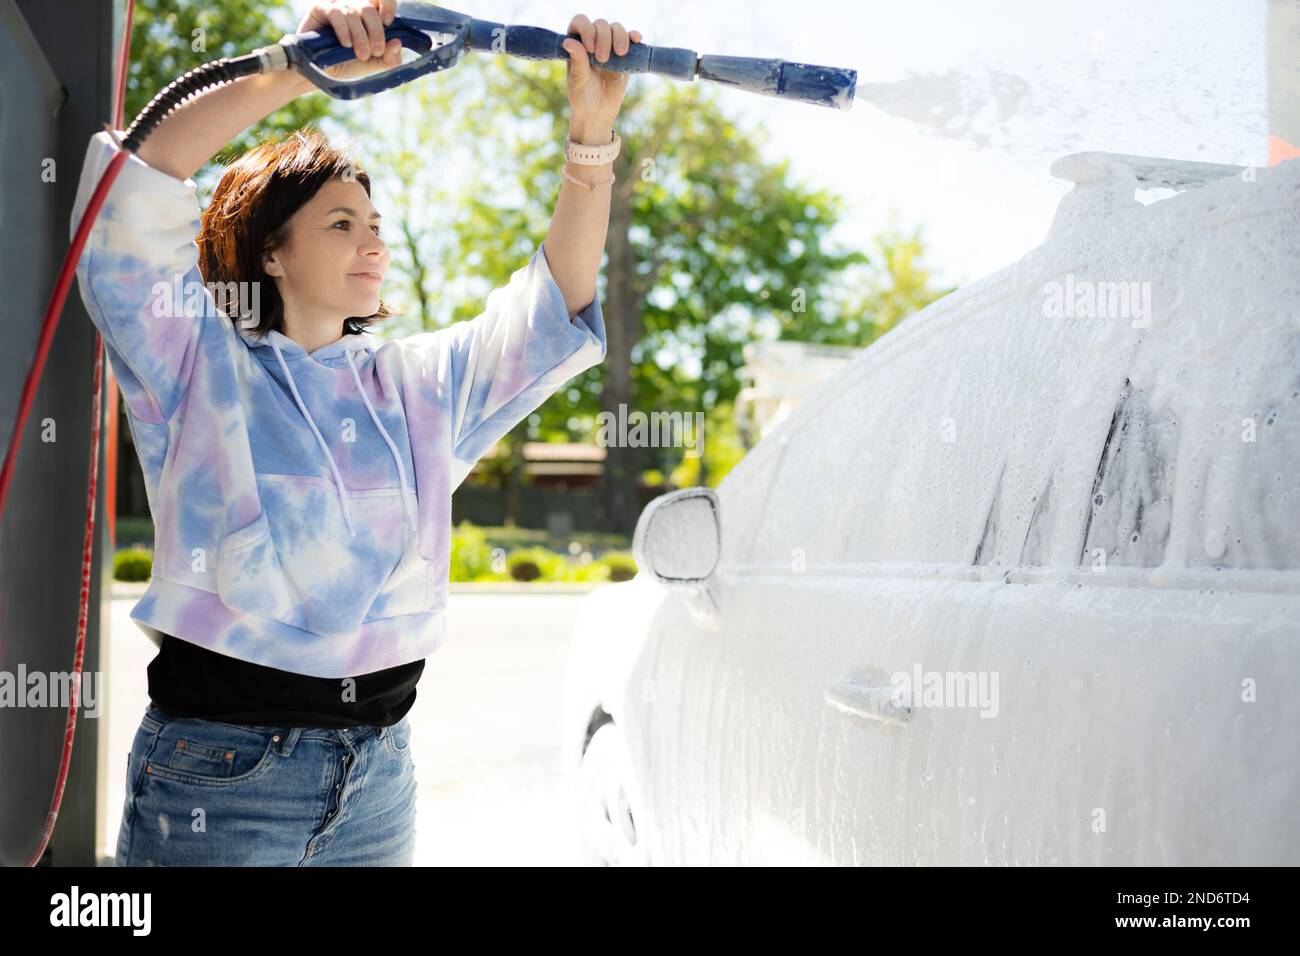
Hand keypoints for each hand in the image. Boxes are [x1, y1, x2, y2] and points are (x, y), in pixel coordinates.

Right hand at [296, 0, 402, 81]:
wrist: (322, 73)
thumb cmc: (348, 65)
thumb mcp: (373, 65)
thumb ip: (389, 57)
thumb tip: (398, 42)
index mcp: (368, 15)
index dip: (387, 5)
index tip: (388, 23)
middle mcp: (353, 6)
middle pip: (369, 8)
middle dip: (376, 31)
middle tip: (376, 51)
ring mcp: (336, 5)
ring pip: (353, 12)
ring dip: (360, 36)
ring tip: (361, 55)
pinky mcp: (320, 9)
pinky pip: (336, 13)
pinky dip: (344, 30)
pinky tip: (346, 44)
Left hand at [560, 15, 641, 132]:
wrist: (598, 111)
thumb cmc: (582, 95)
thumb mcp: (578, 80)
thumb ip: (577, 60)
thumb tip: (568, 41)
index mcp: (577, 43)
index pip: (580, 22)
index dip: (586, 29)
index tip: (590, 48)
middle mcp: (593, 39)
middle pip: (601, 24)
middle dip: (603, 38)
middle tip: (603, 59)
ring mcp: (610, 45)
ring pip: (616, 28)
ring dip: (620, 37)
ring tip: (620, 54)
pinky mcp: (625, 54)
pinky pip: (631, 38)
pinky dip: (634, 36)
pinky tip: (636, 40)